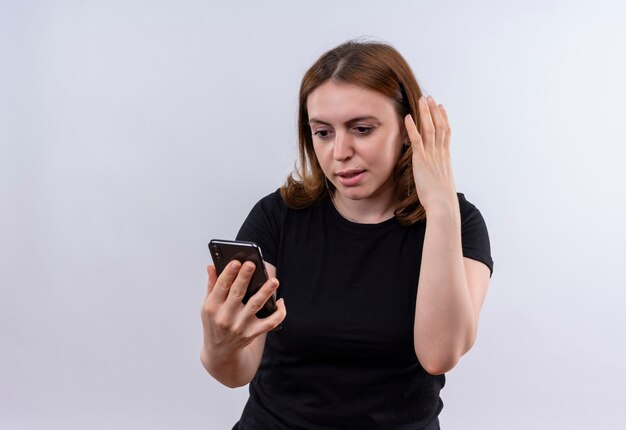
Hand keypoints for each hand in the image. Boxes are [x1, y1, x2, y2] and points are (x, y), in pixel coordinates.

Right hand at [201, 261, 285, 358]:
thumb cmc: (214, 322)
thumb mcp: (207, 305)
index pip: (221, 286)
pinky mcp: (252, 333)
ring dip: (266, 292)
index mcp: (212, 307)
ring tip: (274, 281)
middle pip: (238, 293)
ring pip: (256, 305)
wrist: (220, 351)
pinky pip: (270, 322)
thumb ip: (212, 285)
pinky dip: (279, 313)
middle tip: (252, 264)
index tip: (236, 261)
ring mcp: (240, 326)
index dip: (228, 273)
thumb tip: (212, 266)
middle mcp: (225, 317)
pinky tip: (280, 301)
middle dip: (244, 278)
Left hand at [404, 96, 457, 213]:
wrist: (442, 204)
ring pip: (430, 128)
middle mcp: (440, 153)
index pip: (446, 132)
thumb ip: (437, 174)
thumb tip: (435, 174)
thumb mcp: (441, 182)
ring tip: (422, 99)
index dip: (443, 118)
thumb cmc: (441, 199)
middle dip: (435, 111)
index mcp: (445, 157)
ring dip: (426, 113)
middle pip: (440, 126)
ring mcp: (432, 155)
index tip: (441, 107)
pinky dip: (413, 127)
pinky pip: (417, 139)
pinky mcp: (422, 160)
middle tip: (430, 98)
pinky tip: (409, 117)